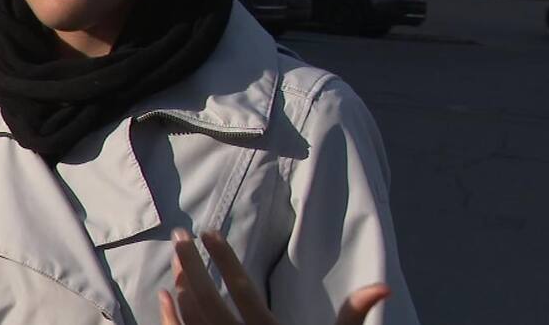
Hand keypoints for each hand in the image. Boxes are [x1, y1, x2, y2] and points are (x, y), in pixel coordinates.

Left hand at [158, 229, 389, 324]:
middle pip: (208, 300)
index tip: (209, 231)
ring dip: (181, 286)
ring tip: (177, 258)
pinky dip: (170, 317)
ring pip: (192, 319)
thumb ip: (353, 316)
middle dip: (192, 265)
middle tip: (179, 236)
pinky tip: (164, 295)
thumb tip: (384, 286)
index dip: (225, 258)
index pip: (244, 289)